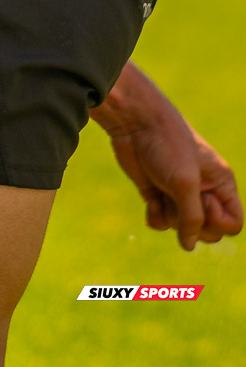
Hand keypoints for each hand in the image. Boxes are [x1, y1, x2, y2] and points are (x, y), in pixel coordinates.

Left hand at [92, 62, 242, 248]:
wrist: (133, 121)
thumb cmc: (166, 145)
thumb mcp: (184, 183)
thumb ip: (192, 219)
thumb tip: (188, 245)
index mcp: (221, 183)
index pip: (232, 224)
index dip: (217, 221)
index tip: (201, 198)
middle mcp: (204, 190)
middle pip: (207, 231)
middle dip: (190, 223)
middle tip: (177, 197)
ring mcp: (179, 194)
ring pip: (182, 229)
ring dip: (170, 218)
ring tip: (162, 194)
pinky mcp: (158, 194)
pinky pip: (162, 222)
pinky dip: (155, 216)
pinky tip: (150, 200)